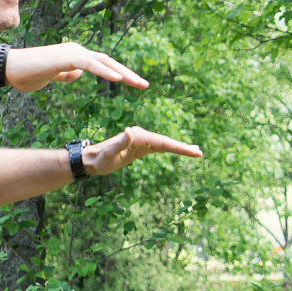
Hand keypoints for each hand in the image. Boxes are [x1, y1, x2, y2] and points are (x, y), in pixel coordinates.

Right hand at [3, 41, 147, 94]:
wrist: (7, 67)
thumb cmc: (26, 74)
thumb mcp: (52, 77)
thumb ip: (66, 74)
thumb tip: (78, 73)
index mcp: (75, 56)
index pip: (103, 65)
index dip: (120, 74)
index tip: (135, 84)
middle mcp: (76, 51)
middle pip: (109, 62)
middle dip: (128, 73)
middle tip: (145, 85)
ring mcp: (71, 52)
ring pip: (103, 61)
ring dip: (123, 72)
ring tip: (139, 83)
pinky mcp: (64, 57)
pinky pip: (89, 63)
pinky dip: (105, 71)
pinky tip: (118, 79)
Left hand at [84, 125, 202, 175]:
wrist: (91, 160)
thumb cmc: (100, 159)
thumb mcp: (109, 154)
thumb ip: (120, 143)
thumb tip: (129, 131)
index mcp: (137, 136)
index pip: (162, 142)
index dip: (179, 147)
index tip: (193, 152)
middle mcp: (141, 136)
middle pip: (166, 142)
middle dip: (183, 147)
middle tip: (199, 153)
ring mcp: (141, 140)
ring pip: (165, 144)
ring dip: (180, 147)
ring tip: (196, 151)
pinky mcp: (140, 147)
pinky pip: (159, 148)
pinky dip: (170, 149)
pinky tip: (179, 150)